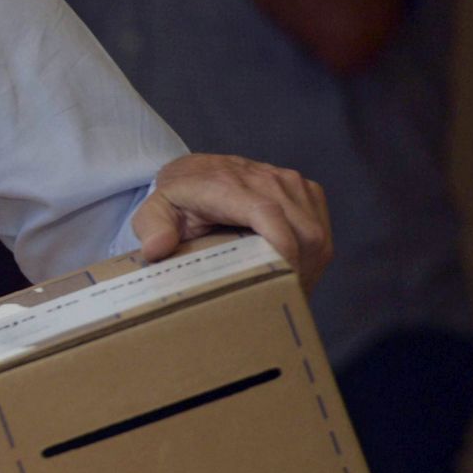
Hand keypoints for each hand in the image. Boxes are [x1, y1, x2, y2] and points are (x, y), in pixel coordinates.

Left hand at [132, 154, 332, 290]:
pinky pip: (321, 224)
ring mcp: (287, 180)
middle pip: (301, 230)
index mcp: (225, 186)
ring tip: (287, 289)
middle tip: (281, 301)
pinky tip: (295, 268)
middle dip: (298, 271)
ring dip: (308, 266)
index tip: (283, 282)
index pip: (268, 214)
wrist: (194, 172)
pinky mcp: (302, 187)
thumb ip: (151, 228)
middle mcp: (262, 178)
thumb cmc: (175, 200)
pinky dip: (314, 252)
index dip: (282, 249)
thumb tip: (157, 248)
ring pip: (316, 232)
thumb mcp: (152, 213)